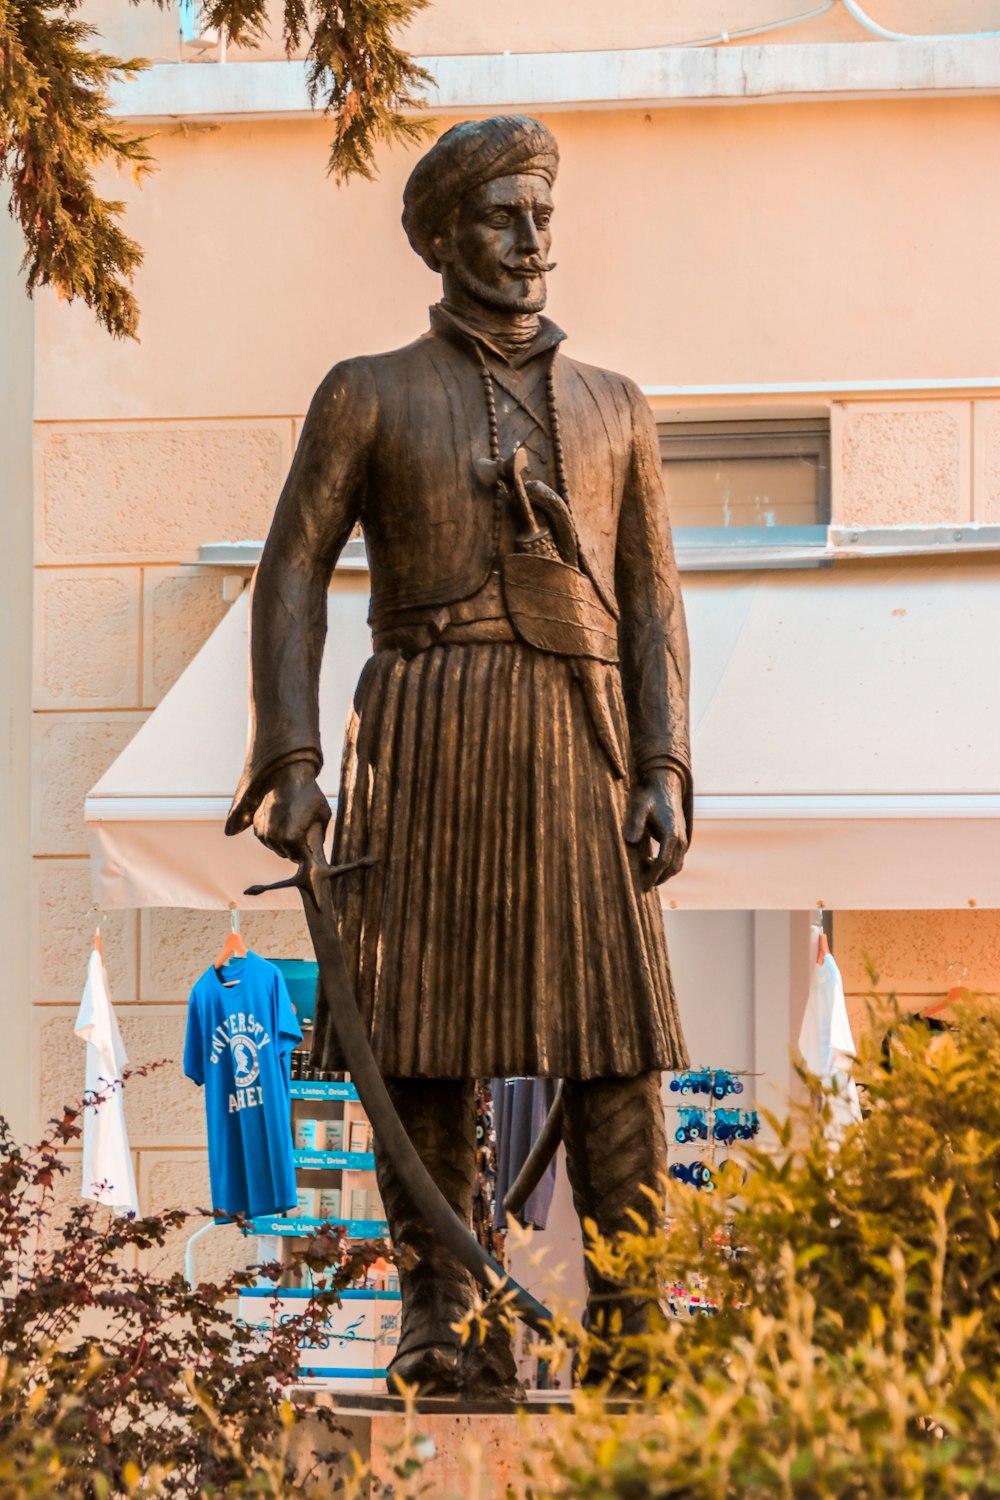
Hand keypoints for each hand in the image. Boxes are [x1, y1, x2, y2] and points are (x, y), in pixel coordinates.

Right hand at [252, 761, 330, 863]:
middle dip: (296, 849)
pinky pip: (267, 839)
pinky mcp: (256, 826)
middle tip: (304, 836)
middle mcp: (275, 839)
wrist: (286, 774)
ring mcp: (263, 833)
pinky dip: (274, 835)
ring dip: (284, 842)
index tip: (312, 850)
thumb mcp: (323, 815)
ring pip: (276, 847)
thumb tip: (317, 850)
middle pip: (287, 855)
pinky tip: (283, 821)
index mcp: (292, 839)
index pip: (301, 859)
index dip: (308, 855)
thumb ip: (320, 836)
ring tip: (293, 825)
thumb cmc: (308, 794)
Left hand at [624, 768, 687, 890]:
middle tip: (644, 886)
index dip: (652, 876)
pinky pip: (677, 858)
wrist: (666, 785)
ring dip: (664, 874)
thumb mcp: (639, 808)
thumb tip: (629, 842)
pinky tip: (651, 863)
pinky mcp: (681, 838)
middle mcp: (680, 839)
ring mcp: (683, 839)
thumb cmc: (650, 797)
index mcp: (671, 835)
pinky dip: (668, 866)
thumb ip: (635, 824)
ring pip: (677, 865)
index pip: (662, 863)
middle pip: (672, 868)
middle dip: (659, 878)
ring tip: (647, 877)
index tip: (642, 886)